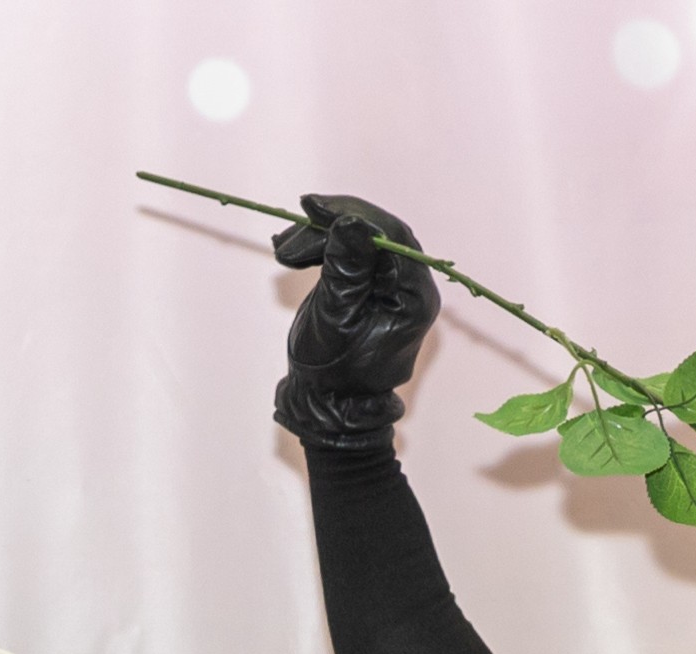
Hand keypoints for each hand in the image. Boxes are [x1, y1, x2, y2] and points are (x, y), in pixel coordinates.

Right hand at [268, 191, 438, 448]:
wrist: (325, 404)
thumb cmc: (333, 371)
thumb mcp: (336, 317)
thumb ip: (346, 269)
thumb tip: (352, 222)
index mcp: (414, 296)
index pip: (391, 237)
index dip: (352, 214)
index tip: (312, 207)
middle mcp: (409, 287)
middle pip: (374, 234)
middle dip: (330, 227)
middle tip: (290, 234)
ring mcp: (390, 286)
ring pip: (357, 241)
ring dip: (318, 238)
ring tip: (282, 250)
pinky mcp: (368, 287)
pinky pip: (349, 255)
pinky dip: (320, 250)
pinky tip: (291, 252)